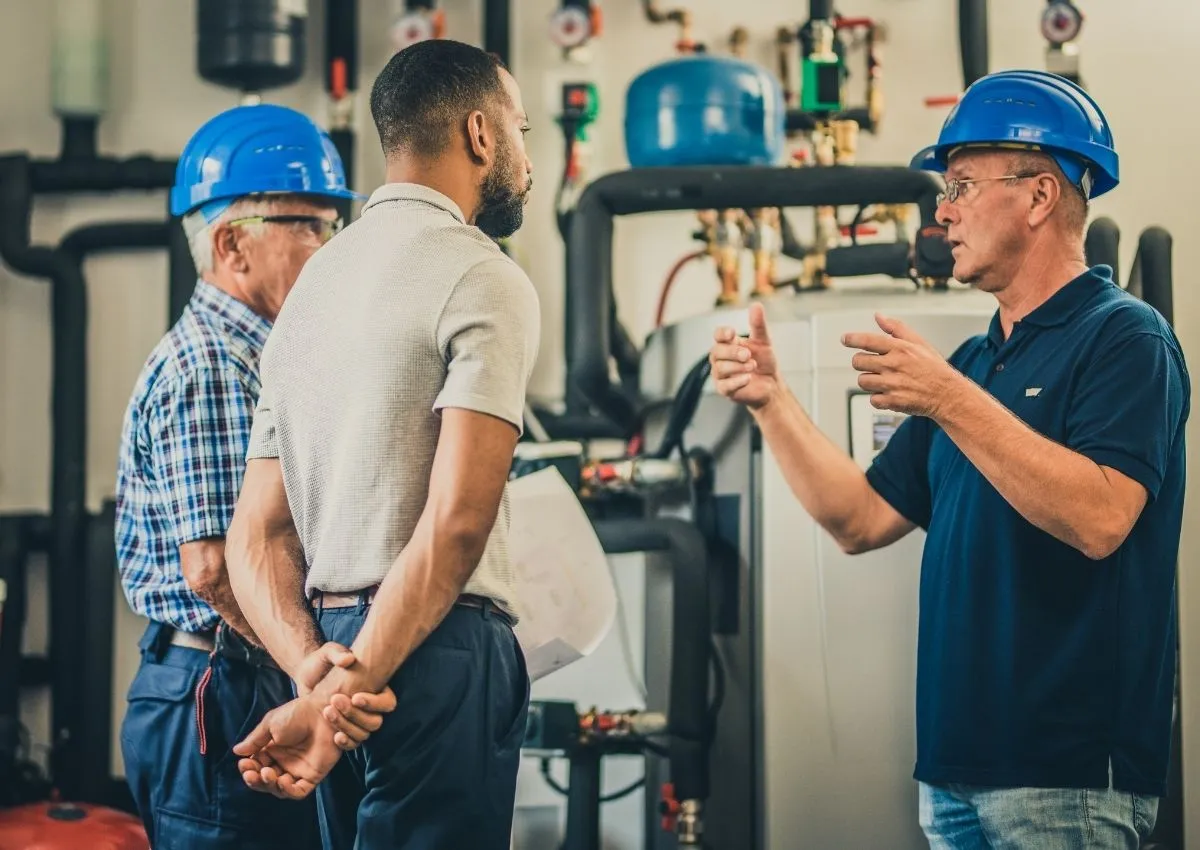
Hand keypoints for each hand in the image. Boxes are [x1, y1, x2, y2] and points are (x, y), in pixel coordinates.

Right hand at [232, 696, 341, 799]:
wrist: (323, 711)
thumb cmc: (297, 713)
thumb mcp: (270, 724)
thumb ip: (255, 740)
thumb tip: (236, 751)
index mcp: (273, 751)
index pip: (256, 768)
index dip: (248, 770)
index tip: (244, 764)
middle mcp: (284, 763)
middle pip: (265, 781)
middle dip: (256, 780)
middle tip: (252, 772)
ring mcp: (298, 770)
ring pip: (279, 789)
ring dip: (270, 785)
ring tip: (267, 773)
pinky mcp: (313, 775)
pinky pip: (299, 792)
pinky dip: (288, 791)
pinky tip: (282, 781)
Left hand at [292, 643, 397, 750]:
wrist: (304, 676)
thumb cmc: (320, 662)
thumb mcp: (327, 653)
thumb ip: (337, 654)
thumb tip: (350, 660)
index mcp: (374, 687)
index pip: (388, 702)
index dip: (375, 703)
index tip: (355, 697)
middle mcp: (369, 706)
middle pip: (376, 720)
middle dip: (356, 714)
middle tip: (335, 701)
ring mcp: (357, 720)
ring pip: (364, 733)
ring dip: (347, 725)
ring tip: (328, 712)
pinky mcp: (344, 730)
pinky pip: (353, 743)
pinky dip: (346, 742)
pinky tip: (335, 736)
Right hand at [710, 302, 779, 409]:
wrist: (772, 385)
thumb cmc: (764, 362)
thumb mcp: (764, 341)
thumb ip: (758, 325)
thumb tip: (756, 305)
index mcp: (729, 344)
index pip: (718, 335)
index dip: (722, 333)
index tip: (732, 333)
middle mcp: (721, 358)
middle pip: (716, 351)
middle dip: (732, 352)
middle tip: (748, 354)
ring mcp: (721, 374)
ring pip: (719, 368)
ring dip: (737, 366)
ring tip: (752, 366)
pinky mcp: (725, 389)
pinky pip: (724, 385)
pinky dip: (736, 381)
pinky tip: (748, 378)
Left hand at [841, 313, 964, 417]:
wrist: (948, 395)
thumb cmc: (933, 368)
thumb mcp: (919, 343)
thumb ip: (896, 328)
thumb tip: (878, 316)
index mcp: (900, 348)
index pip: (868, 340)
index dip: (853, 339)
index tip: (845, 339)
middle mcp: (894, 365)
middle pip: (858, 361)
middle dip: (862, 363)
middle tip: (873, 365)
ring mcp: (892, 384)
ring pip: (862, 381)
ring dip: (870, 381)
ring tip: (885, 380)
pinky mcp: (893, 401)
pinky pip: (872, 399)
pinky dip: (878, 398)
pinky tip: (891, 393)